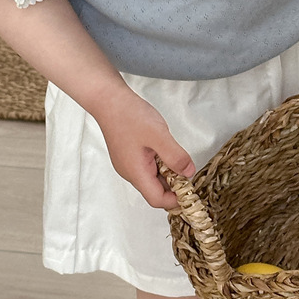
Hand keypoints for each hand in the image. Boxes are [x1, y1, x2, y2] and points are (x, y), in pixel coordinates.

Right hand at [93, 86, 195, 208]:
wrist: (108, 98)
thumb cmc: (129, 116)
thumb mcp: (158, 135)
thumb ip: (175, 156)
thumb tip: (188, 174)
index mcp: (136, 173)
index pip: (157, 200)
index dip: (176, 198)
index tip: (190, 187)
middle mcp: (129, 172)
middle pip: (154, 190)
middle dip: (173, 183)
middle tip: (184, 165)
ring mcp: (126, 163)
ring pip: (151, 177)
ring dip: (166, 170)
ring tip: (172, 151)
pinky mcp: (127, 154)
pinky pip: (146, 166)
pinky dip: (158, 161)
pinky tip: (161, 145)